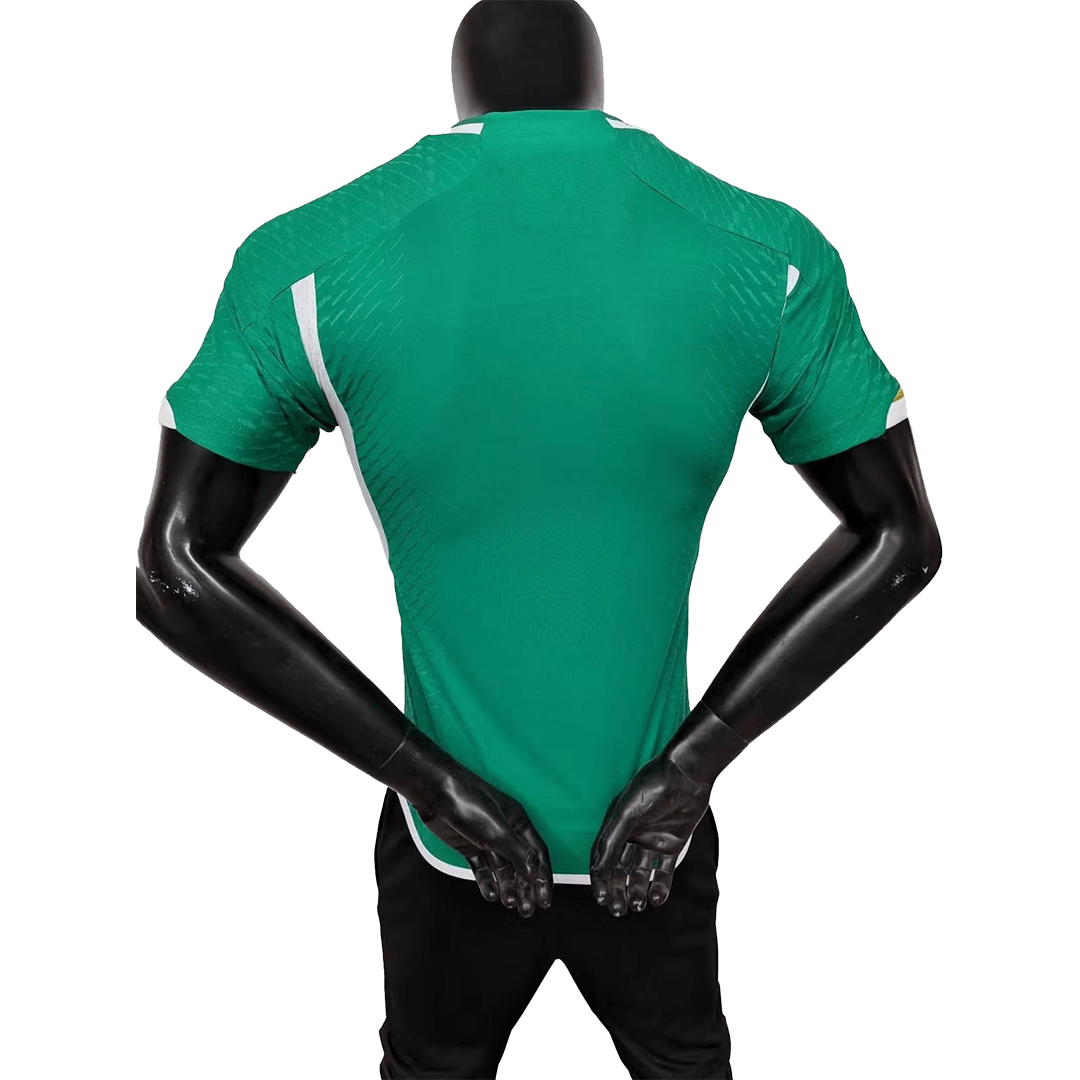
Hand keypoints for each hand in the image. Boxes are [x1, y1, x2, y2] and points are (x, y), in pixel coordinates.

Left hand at [418, 768, 553, 917]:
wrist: (435, 792)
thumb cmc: (469, 803)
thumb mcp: (499, 831)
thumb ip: (520, 854)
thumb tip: (539, 875)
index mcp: (519, 824)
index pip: (538, 855)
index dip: (544, 878)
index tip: (546, 900)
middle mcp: (506, 832)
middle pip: (522, 865)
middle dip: (527, 888)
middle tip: (528, 910)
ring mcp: (486, 840)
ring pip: (503, 869)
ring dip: (508, 887)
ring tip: (511, 905)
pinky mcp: (469, 846)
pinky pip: (482, 868)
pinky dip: (487, 882)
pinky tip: (491, 894)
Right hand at [589, 754, 712, 916]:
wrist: (688, 774)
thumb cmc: (653, 785)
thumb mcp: (627, 811)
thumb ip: (612, 838)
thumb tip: (597, 866)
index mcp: (616, 826)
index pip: (603, 858)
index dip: (600, 879)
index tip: (601, 899)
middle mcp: (632, 836)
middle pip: (620, 870)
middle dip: (618, 891)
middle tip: (619, 910)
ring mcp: (652, 841)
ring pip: (641, 874)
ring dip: (637, 891)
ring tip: (637, 904)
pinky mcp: (673, 845)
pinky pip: (664, 871)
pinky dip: (660, 886)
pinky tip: (657, 897)